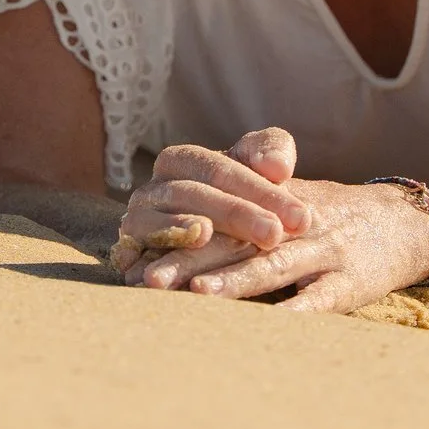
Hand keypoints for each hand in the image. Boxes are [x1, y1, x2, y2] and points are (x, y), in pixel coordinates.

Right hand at [111, 127, 311, 277]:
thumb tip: (277, 166)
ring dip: (181, 231)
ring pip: (157, 223)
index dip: (261, 190)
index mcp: (181, 160)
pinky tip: (169, 276)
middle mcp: (152, 189)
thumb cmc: (244, 198)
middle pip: (192, 195)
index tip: (301, 216)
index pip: (220, 169)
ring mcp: (136, 223)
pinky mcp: (127, 255)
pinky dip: (147, 262)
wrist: (216, 238)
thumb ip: (273, 152)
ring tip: (207, 235)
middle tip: (274, 235)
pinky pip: (133, 258)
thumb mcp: (262, 167)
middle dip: (236, 214)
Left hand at [117, 126, 428, 313]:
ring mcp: (324, 252)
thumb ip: (240, 204)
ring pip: (273, 267)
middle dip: (190, 261)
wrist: (404, 225)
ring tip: (196, 294)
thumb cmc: (330, 217)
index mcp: (272, 205)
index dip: (180, 234)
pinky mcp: (350, 283)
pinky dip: (292, 313)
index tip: (138, 252)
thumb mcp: (288, 198)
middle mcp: (294, 225)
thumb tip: (177, 223)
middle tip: (148, 279)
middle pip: (236, 242)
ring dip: (235, 282)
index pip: (219, 216)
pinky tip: (266, 328)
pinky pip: (318, 299)